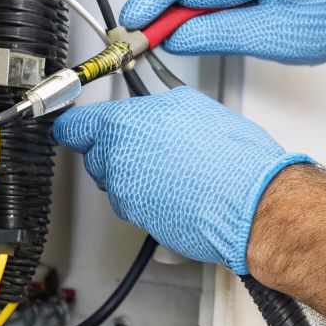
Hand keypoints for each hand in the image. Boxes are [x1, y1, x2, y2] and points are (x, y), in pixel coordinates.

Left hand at [52, 87, 311, 275]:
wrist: (252, 203)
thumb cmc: (232, 156)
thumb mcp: (191, 105)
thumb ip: (153, 108)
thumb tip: (144, 110)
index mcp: (123, 125)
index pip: (73, 126)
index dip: (75, 125)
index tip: (74, 125)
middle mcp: (116, 161)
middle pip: (95, 155)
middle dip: (115, 150)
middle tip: (150, 145)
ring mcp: (126, 194)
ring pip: (116, 181)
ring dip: (134, 175)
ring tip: (173, 169)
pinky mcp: (139, 220)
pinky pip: (135, 203)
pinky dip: (149, 197)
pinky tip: (178, 190)